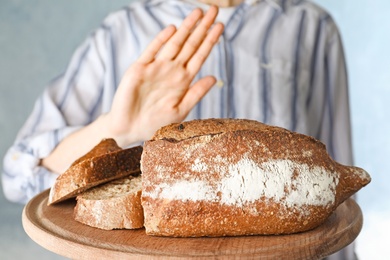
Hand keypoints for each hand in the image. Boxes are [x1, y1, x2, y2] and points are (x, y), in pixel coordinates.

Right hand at [105, 6, 223, 145]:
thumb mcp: (180, 110)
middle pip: (190, 45)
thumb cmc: (155, 123)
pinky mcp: (139, 69)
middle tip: (214, 10)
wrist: (130, 129)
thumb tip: (214, 77)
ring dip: (186, 28)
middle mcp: (171, 70)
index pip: (200, 56)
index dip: (210, 41)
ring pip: (174, 43)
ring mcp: (156, 68)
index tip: (221, 26)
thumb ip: (196, 93)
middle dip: (202, 27)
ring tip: (198, 13)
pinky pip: (152, 51)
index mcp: (183, 80)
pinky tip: (173, 29)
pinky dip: (162, 40)